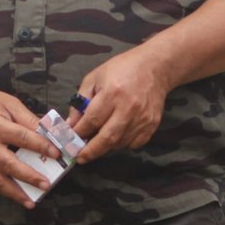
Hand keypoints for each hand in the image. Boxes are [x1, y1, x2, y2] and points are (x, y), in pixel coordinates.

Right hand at [0, 79, 60, 207]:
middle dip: (29, 176)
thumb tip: (47, 132)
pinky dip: (0, 190)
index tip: (57, 154)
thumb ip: (27, 118)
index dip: (41, 146)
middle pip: (9, 164)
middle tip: (46, 185)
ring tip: (31, 201)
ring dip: (14, 192)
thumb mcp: (8, 103)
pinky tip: (12, 195)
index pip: (22, 138)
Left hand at [68, 47, 170, 162]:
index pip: (91, 121)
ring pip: (119, 143)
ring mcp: (142, 118)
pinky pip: (134, 144)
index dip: (79, 133)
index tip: (70, 140)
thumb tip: (71, 125)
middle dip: (91, 151)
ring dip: (106, 146)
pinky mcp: (152, 124)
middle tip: (80, 157)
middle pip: (106, 138)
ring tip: (98, 142)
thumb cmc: (122, 69)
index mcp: (112, 93)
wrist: (154, 67)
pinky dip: (122, 144)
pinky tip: (116, 136)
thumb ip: (80, 101)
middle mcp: (128, 108)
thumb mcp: (95, 78)